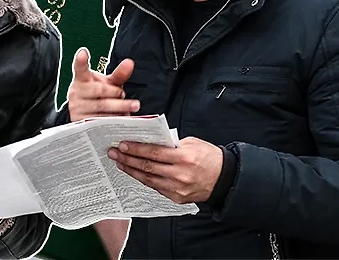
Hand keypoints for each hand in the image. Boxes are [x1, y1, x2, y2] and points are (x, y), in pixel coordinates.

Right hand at [68, 48, 138, 121]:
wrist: (87, 116)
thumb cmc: (99, 96)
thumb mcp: (108, 84)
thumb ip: (119, 74)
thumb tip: (130, 62)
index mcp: (82, 79)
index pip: (80, 68)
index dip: (81, 61)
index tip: (83, 53)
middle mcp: (76, 92)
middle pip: (100, 90)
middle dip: (116, 93)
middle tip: (124, 95)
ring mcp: (76, 107)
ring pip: (102, 106)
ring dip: (119, 107)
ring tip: (130, 107)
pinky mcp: (80, 121)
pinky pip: (100, 121)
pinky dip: (113, 119)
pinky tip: (121, 118)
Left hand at [107, 137, 223, 203]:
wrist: (225, 179)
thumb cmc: (208, 157)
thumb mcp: (192, 143)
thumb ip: (170, 143)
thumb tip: (148, 141)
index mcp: (184, 157)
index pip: (153, 152)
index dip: (135, 149)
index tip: (122, 144)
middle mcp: (180, 174)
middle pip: (147, 166)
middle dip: (127, 159)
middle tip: (113, 153)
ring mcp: (178, 188)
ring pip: (148, 179)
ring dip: (131, 170)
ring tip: (120, 162)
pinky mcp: (177, 198)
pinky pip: (155, 187)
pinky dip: (143, 179)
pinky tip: (134, 172)